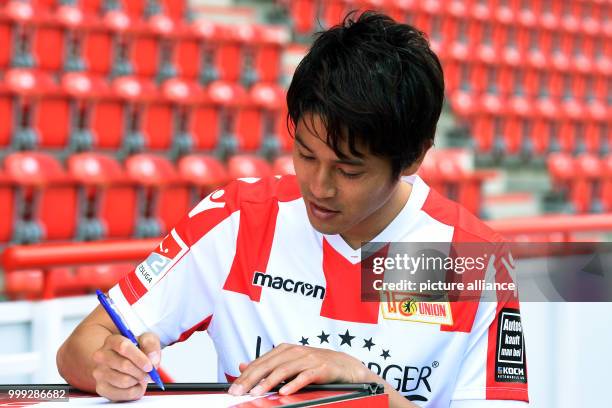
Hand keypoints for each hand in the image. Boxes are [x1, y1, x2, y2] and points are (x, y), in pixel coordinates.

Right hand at [91, 332, 160, 400]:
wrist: (125, 361)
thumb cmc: (137, 349)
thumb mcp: (148, 341)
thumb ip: (151, 345)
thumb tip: (152, 359)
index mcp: (112, 340)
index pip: (124, 347)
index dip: (139, 358)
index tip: (149, 366)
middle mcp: (101, 356)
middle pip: (124, 365)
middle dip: (141, 371)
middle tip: (148, 372)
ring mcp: (99, 372)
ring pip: (124, 381)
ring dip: (138, 380)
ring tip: (140, 376)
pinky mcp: (101, 388)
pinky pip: (123, 393)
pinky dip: (135, 391)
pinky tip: (135, 384)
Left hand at [227, 343, 369, 396]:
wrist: (344, 365)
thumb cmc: (315, 365)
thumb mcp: (289, 362)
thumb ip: (267, 364)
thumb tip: (243, 365)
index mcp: (285, 350)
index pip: (261, 363)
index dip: (246, 375)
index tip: (234, 388)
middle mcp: (295, 351)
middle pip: (269, 365)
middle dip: (251, 379)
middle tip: (239, 391)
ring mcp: (308, 359)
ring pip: (284, 370)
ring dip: (268, 382)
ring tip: (256, 393)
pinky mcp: (321, 368)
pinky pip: (305, 376)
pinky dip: (293, 384)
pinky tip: (284, 392)